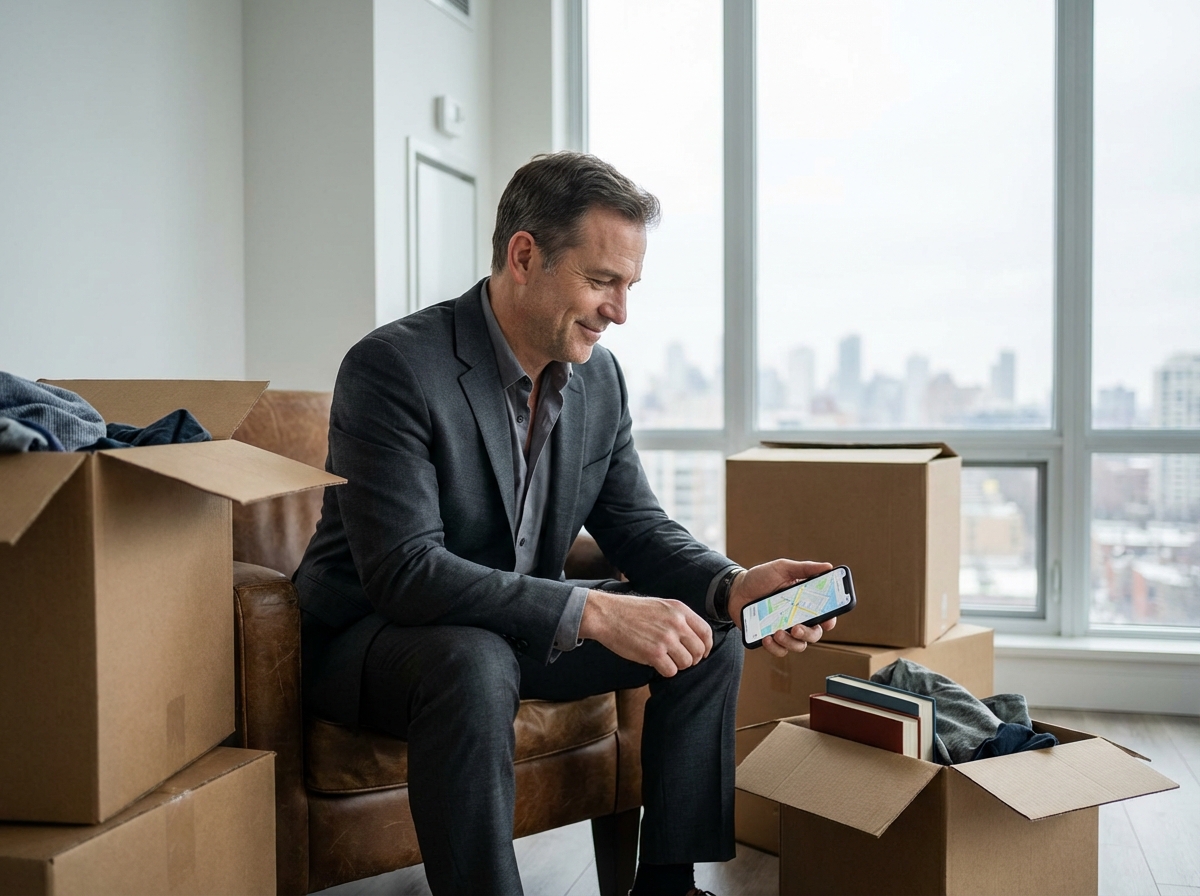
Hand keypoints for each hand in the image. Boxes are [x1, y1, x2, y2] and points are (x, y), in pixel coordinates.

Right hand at [579, 590, 713, 676]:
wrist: (607, 615)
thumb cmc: (630, 611)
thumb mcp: (660, 606)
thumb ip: (678, 618)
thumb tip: (693, 637)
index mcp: (679, 609)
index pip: (706, 632)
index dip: (707, 646)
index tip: (702, 653)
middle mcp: (676, 623)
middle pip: (699, 650)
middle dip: (692, 659)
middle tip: (679, 660)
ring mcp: (666, 639)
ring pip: (687, 663)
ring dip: (677, 665)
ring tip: (665, 660)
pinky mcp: (654, 653)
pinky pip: (671, 671)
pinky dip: (665, 671)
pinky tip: (655, 664)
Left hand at [728, 559, 837, 657]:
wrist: (735, 590)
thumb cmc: (760, 578)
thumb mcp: (782, 568)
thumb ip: (804, 568)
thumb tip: (827, 566)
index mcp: (805, 602)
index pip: (825, 615)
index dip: (830, 620)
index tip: (827, 621)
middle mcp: (798, 618)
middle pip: (814, 634)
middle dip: (809, 634)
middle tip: (797, 628)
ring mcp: (785, 629)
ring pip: (798, 645)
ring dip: (791, 642)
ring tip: (777, 632)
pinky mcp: (770, 638)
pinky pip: (779, 651)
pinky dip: (775, 648)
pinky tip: (766, 638)